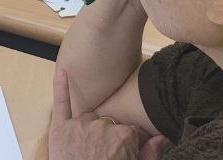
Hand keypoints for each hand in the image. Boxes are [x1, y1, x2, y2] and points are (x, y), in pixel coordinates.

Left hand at [50, 68, 165, 159]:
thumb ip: (150, 154)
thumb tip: (162, 138)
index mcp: (124, 136)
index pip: (132, 131)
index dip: (130, 143)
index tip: (127, 152)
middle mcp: (103, 126)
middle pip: (110, 124)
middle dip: (111, 137)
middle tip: (106, 155)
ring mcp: (80, 125)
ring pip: (90, 119)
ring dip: (92, 129)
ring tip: (89, 149)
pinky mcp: (60, 127)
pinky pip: (61, 103)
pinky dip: (61, 85)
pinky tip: (63, 71)